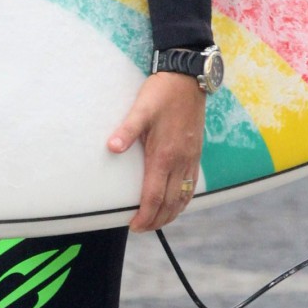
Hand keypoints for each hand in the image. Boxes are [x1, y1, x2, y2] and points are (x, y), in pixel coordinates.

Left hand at [107, 72, 205, 231]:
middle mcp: (180, 160)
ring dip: (171, 214)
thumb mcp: (141, 109)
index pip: (154, 195)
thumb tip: (112, 148)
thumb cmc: (162, 93)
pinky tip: (177, 202)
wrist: (188, 79)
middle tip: (142, 228)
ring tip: (158, 222)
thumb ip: (126, 130)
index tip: (134, 225)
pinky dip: (184, 200)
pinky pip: (192, 184)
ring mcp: (191, 158)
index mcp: (165, 154)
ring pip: (184, 197)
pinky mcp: (196, 153)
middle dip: (156, 220)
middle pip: (170, 202)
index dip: (145, 215)